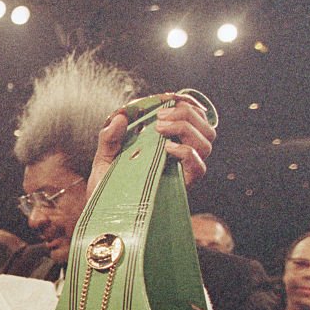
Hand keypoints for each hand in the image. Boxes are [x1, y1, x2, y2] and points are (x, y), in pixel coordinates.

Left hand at [88, 93, 215, 196]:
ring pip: (207, 142)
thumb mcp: (103, 157)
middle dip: (187, 113)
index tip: (173, 97)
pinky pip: (199, 166)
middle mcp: (180, 154)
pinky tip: (167, 149)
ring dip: (187, 128)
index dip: (190, 103)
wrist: (103, 213)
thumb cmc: (106, 185)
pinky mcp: (182, 185)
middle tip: (160, 118)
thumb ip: (109, 136)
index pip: (193, 117)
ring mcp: (183, 170)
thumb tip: (121, 117)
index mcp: (168, 142)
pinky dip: (187, 152)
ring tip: (160, 129)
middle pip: (205, 126)